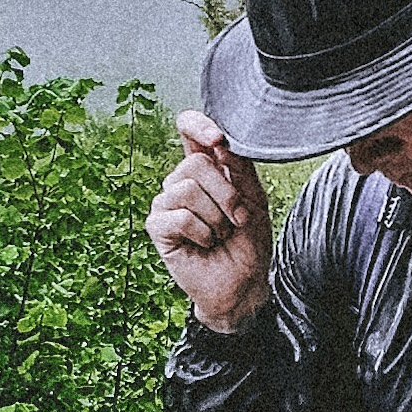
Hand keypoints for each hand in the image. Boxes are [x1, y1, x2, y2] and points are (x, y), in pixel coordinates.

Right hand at [147, 110, 273, 331]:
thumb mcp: (254, 200)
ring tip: (221, 235)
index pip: (189, 129)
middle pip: (195, 163)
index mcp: (205, 168)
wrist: (242, 285)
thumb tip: (220, 142)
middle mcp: (181, 181)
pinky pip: (181, 217)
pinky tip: (205, 244)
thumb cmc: (248, 243)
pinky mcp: (157, 226)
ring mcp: (166, 202)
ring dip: (216, 218)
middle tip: (237, 219)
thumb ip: (239, 169)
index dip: (198, 125)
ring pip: (188, 189)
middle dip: (226, 194)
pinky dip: (202, 233)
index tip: (218, 140)